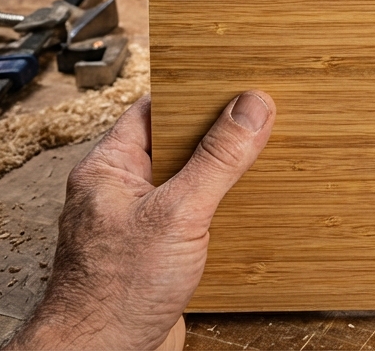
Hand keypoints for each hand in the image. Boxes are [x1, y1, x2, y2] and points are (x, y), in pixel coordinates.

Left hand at [5, 91, 275, 349]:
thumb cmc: (113, 292)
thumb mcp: (177, 213)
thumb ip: (216, 159)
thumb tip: (252, 107)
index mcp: (109, 169)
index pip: (155, 110)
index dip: (196, 94)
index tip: (238, 82)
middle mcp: (121, 193)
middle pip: (177, 145)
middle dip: (219, 134)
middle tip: (263, 116)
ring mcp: (139, 225)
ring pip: (189, 183)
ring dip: (224, 175)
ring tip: (265, 159)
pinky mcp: (158, 256)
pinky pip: (195, 219)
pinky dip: (223, 211)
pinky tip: (250, 211)